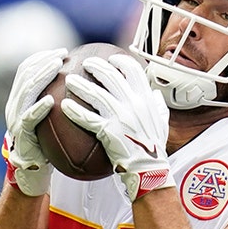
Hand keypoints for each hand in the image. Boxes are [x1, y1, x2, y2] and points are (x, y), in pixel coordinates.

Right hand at [3, 48, 66, 196]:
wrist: (32, 169)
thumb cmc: (47, 142)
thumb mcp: (52, 118)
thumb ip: (58, 101)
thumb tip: (85, 84)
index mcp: (20, 98)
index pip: (27, 69)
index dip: (42, 57)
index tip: (63, 52)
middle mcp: (14, 104)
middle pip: (25, 75)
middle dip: (43, 61)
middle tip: (62, 55)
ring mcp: (14, 118)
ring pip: (25, 91)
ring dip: (41, 76)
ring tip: (56, 68)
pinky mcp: (20, 134)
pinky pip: (28, 118)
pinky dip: (38, 107)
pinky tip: (50, 100)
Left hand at [62, 54, 173, 201]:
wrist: (150, 170)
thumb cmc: (154, 148)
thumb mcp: (162, 123)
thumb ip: (158, 107)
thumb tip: (155, 95)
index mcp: (147, 99)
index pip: (134, 70)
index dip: (120, 61)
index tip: (110, 59)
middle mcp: (135, 104)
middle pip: (111, 77)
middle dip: (96, 66)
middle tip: (84, 63)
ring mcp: (122, 117)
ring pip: (97, 94)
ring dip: (80, 85)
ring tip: (69, 80)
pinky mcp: (110, 132)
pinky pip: (88, 118)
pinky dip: (76, 111)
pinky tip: (65, 107)